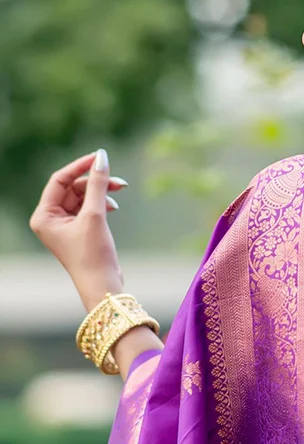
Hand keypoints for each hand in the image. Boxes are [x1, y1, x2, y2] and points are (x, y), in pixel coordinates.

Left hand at [29, 149, 128, 310]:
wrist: (103, 285)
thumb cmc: (93, 255)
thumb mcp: (95, 215)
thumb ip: (98, 184)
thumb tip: (102, 158)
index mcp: (44, 216)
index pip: (60, 180)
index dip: (80, 167)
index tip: (100, 157)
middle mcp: (50, 219)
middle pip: (72, 188)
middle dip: (95, 182)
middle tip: (119, 180)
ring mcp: (64, 226)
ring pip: (82, 197)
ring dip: (101, 192)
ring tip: (120, 191)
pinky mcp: (78, 231)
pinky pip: (88, 208)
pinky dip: (101, 204)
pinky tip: (114, 206)